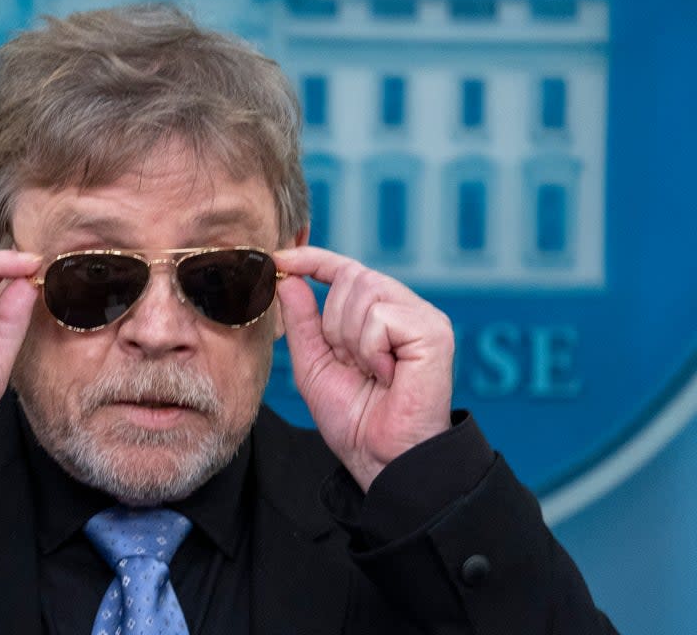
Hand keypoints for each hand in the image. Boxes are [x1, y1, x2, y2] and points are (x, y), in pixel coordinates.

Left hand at [274, 246, 452, 491]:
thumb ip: (302, 321)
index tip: (280, 258)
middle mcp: (406, 308)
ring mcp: (424, 317)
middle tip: (353, 365)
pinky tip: (387, 375)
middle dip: (334, 324)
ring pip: (364, 292)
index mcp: (381, 313)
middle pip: (352, 277)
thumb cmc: (354, 418)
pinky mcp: (434, 331)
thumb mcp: (314, 364)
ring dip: (351, 339)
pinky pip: (380, 317)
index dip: (314, 259)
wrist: (380, 458)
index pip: (347, 269)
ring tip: (371, 372)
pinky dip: (370, 349)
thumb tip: (287, 277)